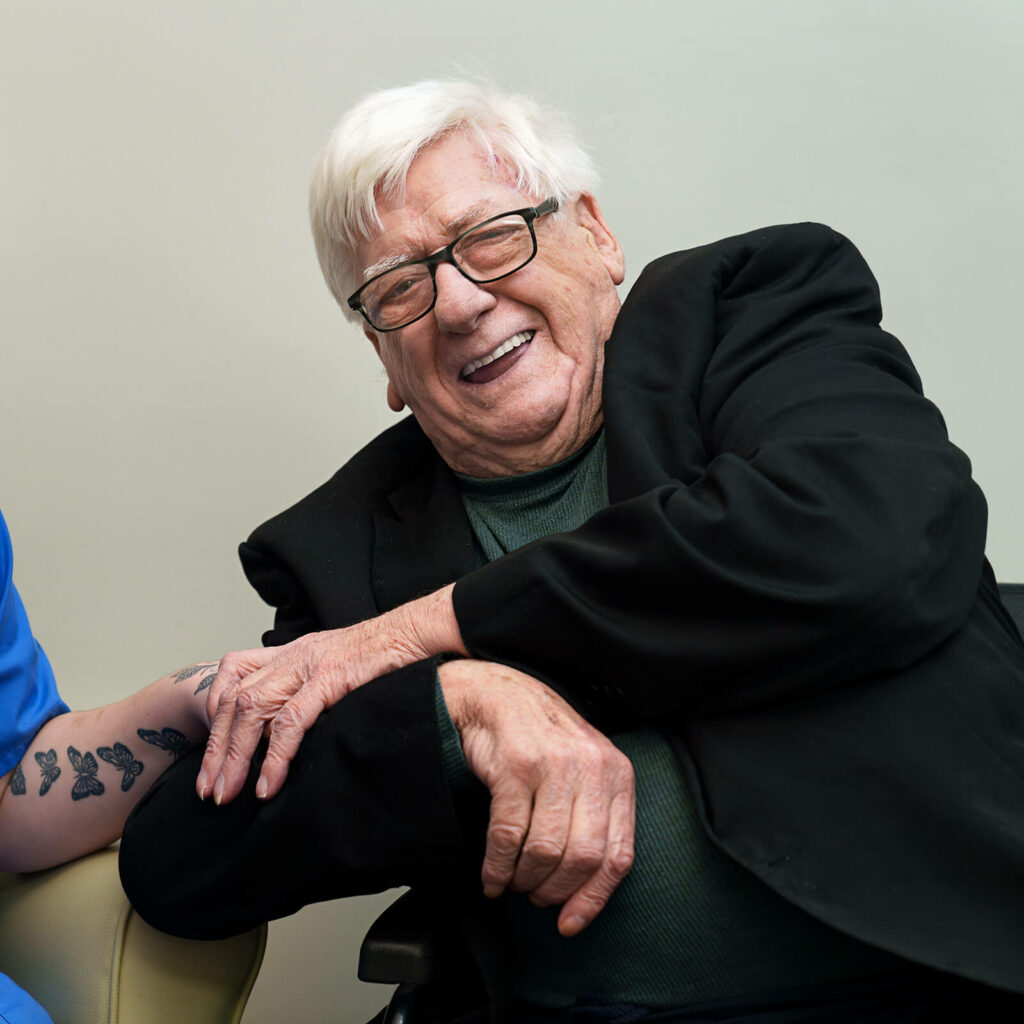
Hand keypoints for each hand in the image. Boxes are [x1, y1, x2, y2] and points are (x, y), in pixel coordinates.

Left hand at [198, 584, 465, 804]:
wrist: (417, 632)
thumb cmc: (386, 655)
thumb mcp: (338, 667)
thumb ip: (313, 690)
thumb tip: (295, 731)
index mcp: (292, 652)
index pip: (233, 676)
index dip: (215, 716)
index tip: (212, 755)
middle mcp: (293, 655)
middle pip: (235, 700)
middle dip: (217, 749)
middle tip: (209, 790)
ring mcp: (309, 665)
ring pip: (253, 710)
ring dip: (236, 757)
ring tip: (228, 793)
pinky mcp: (330, 678)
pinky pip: (291, 721)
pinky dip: (275, 756)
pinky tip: (269, 784)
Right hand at [438, 659, 634, 936]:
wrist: (496, 693)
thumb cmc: (541, 739)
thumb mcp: (584, 769)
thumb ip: (593, 818)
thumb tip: (585, 892)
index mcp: (617, 773)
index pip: (618, 854)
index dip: (594, 897)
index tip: (570, 922)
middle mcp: (591, 768)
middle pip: (583, 858)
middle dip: (555, 890)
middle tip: (535, 897)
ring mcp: (554, 765)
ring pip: (545, 851)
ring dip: (524, 879)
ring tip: (513, 882)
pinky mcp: (516, 766)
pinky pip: (509, 835)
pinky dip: (497, 867)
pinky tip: (491, 876)